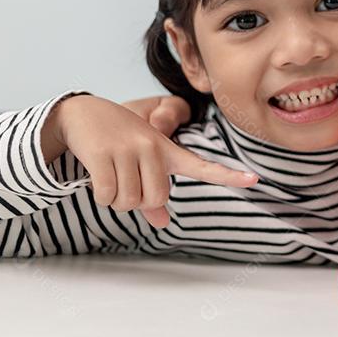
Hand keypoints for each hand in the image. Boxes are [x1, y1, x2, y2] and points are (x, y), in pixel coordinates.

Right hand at [42, 95, 257, 228]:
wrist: (83, 113)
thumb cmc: (118, 143)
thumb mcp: (140, 163)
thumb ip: (152, 196)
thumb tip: (163, 223)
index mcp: (168, 151)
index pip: (203, 167)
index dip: (229, 176)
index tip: (254, 180)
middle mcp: (154, 148)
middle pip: (154, 200)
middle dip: (136, 202)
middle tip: (125, 181)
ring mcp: (129, 149)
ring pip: (129, 201)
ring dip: (116, 200)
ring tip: (111, 174)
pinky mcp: (103, 153)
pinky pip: (107, 196)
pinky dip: (100, 196)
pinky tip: (96, 176)